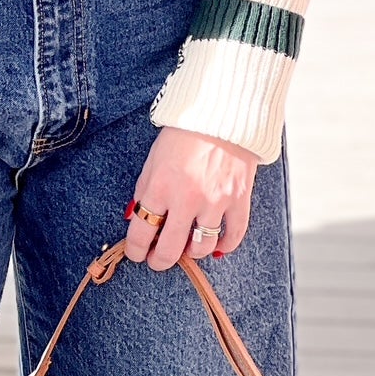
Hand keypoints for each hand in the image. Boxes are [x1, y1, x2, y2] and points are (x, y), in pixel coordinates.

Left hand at [124, 125, 257, 269]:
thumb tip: (136, 217)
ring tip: (187, 248)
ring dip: (191, 253)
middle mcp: (186, 198)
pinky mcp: (238, 200)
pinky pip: (233, 236)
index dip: (136, 250)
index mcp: (160, 186)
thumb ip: (144, 191)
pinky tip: (216, 246)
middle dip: (160, 261)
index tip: (137, 253)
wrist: (222, 115)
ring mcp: (215, 201)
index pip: (141, 232)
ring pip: (201, 248)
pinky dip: (224, 246)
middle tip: (158, 260)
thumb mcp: (154, 160)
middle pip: (170, 249)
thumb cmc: (184, 135)